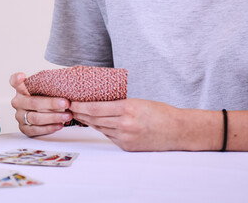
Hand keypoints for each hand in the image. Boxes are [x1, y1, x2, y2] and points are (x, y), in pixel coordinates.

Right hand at [9, 72, 71, 136]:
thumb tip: (63, 87)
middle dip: (52, 103)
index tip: (22, 76)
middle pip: (33, 102)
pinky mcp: (24, 128)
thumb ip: (47, 87)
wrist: (43, 114)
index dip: (17, 79)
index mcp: (21, 90)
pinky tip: (59, 125)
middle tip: (66, 103)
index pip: (14, 82)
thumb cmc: (44, 98)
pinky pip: (36, 130)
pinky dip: (49, 128)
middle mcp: (18, 102)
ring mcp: (19, 116)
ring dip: (54, 117)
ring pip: (36, 118)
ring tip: (67, 116)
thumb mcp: (45, 90)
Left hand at [70, 98, 195, 150]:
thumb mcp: (138, 101)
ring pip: (100, 128)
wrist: (177, 131)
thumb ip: (119, 104)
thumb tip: (98, 102)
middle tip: (69, 108)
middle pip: (94, 119)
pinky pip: (110, 136)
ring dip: (88, 121)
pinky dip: (102, 128)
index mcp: (127, 109)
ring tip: (78, 114)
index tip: (71, 101)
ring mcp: (125, 137)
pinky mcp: (127, 146)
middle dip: (80, 113)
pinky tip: (96, 123)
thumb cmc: (160, 112)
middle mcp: (124, 124)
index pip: (96, 108)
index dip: (80, 106)